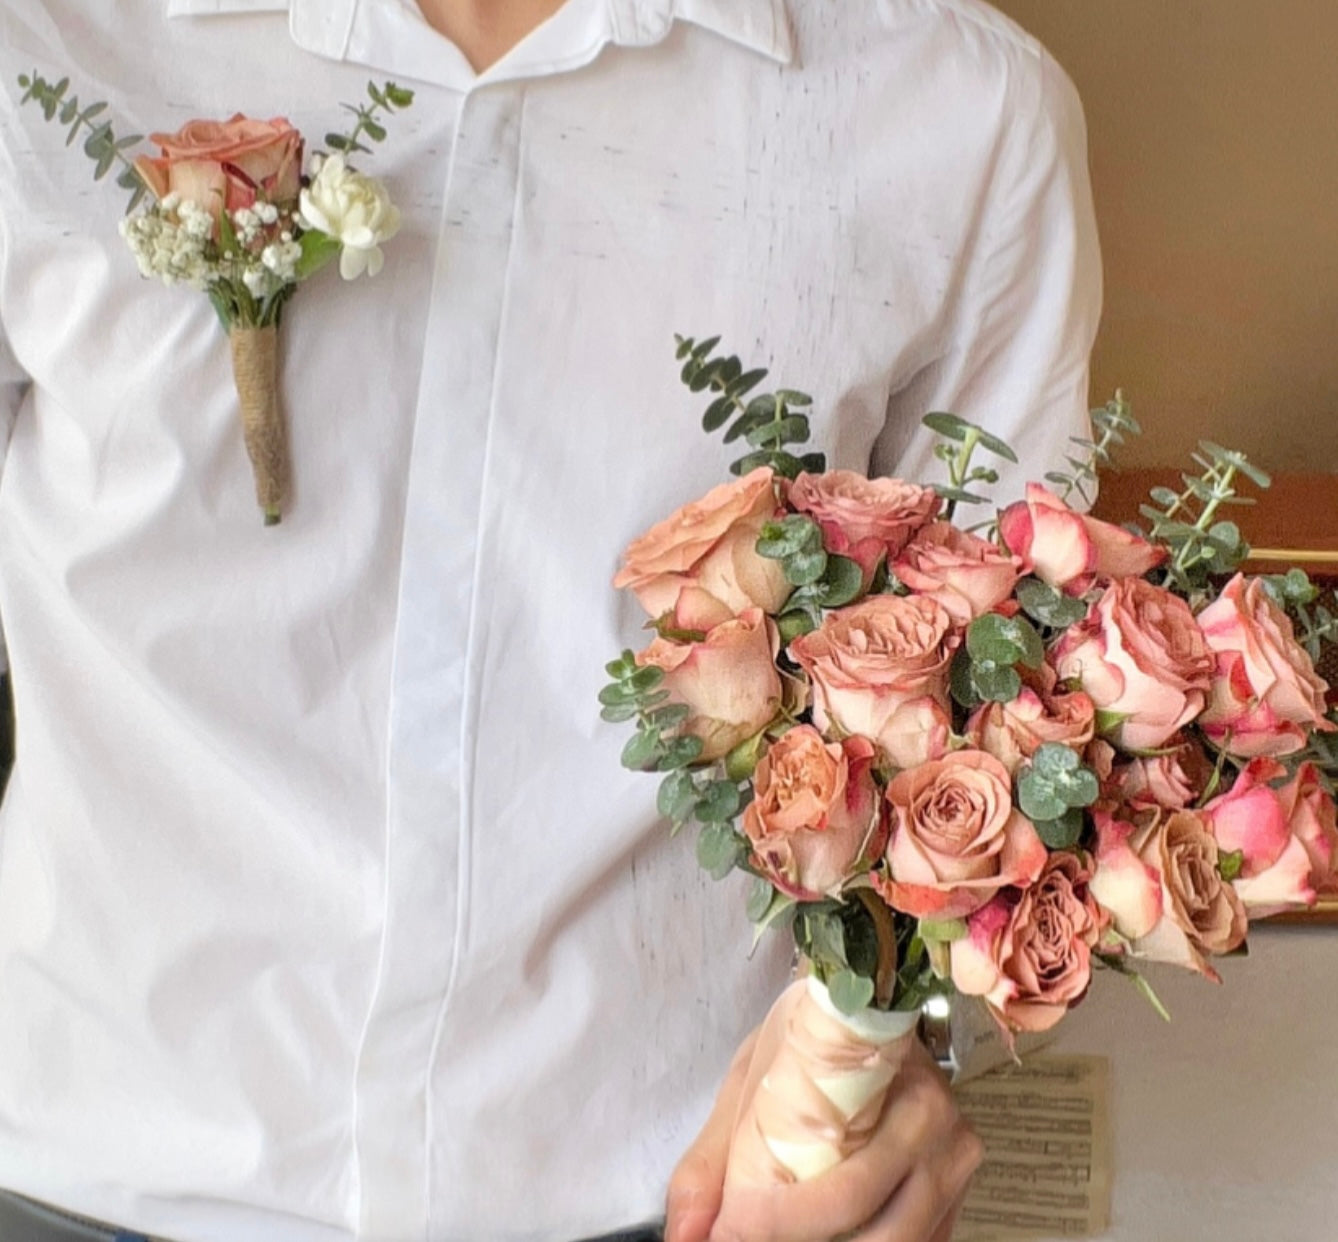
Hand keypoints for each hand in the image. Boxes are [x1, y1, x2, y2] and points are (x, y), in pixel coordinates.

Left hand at [665, 987, 982, 1241]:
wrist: (857, 1002)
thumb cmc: (808, 1041)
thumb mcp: (751, 1081)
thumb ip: (713, 1162)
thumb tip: (684, 1235)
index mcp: (896, 1089)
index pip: (844, 1189)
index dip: (779, 1222)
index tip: (728, 1227)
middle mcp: (938, 1129)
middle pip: (874, 1232)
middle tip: (741, 1232)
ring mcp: (953, 1165)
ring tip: (774, 1230)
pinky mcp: (956, 1195)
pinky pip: (919, 1241)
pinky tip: (822, 1232)